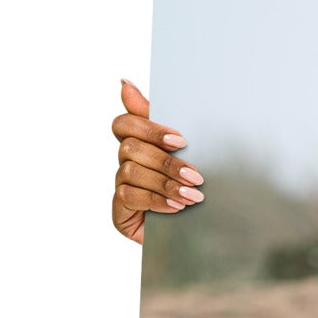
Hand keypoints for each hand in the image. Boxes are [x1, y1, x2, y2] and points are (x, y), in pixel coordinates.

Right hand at [110, 79, 203, 243]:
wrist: (199, 234)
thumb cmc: (191, 187)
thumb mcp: (187, 153)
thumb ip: (161, 120)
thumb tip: (124, 83)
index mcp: (139, 143)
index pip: (124, 123)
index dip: (149, 128)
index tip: (181, 141)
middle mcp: (125, 163)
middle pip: (130, 148)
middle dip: (166, 162)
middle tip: (196, 175)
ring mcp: (120, 187)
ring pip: (131, 172)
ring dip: (166, 183)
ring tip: (193, 196)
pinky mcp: (119, 211)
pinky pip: (130, 197)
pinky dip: (156, 201)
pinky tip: (177, 208)